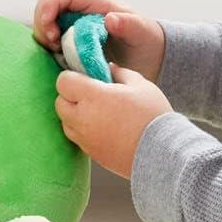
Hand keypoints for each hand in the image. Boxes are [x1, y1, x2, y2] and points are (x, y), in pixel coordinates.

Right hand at [32, 0, 165, 81]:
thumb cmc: (145, 40)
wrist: (147, 56)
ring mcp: (72, 24)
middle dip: (42, 23)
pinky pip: (50, 38)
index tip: (50, 30)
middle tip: (53, 45)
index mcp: (94, 1)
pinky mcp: (70, 39)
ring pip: (44, 21)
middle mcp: (79, 9)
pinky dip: (48, 47)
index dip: (50, 6)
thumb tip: (110, 18)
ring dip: (44, 36)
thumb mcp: (142, 32)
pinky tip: (61, 58)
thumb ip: (129, 24)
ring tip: (58, 52)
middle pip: (47, 5)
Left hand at [54, 66, 172, 178]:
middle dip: (70, 96)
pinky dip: (83, 131)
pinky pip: (77, 138)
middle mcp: (83, 118)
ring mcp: (85, 138)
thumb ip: (120, 72)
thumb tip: (108, 68)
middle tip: (90, 94)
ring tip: (96, 112)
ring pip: (65, 122)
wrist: (161, 153)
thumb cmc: (153, 116)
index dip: (71, 77)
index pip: (63, 82)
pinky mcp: (91, 153)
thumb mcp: (141, 85)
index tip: (85, 78)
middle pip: (60, 103)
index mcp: (93, 96)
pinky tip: (102, 127)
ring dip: (74, 115)